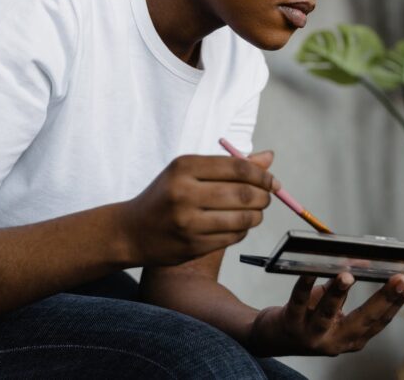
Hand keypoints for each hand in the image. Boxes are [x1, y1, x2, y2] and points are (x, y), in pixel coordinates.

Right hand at [121, 151, 278, 265]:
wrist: (131, 232)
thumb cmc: (167, 196)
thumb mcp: (190, 173)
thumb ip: (230, 165)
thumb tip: (269, 157)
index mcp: (184, 167)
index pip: (237, 167)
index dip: (262, 175)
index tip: (272, 181)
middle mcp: (184, 193)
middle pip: (243, 193)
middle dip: (264, 196)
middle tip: (268, 197)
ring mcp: (188, 222)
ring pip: (242, 218)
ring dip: (257, 215)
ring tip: (255, 212)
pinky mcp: (192, 246)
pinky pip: (232, 237)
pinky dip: (243, 231)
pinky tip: (239, 225)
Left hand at [247, 272, 403, 356]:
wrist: (272, 337)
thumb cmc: (309, 316)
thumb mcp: (333, 307)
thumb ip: (346, 288)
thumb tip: (365, 261)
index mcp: (351, 338)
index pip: (379, 321)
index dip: (396, 303)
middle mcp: (335, 341)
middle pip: (363, 320)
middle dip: (383, 298)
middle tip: (398, 278)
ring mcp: (312, 335)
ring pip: (328, 313)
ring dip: (338, 293)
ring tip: (348, 275)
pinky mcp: (291, 324)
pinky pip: (299, 301)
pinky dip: (305, 285)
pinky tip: (310, 270)